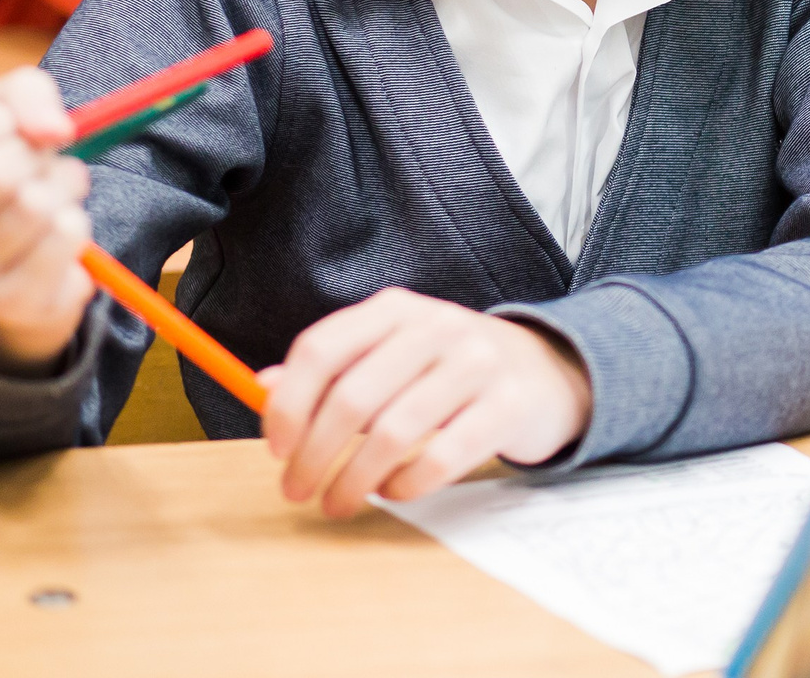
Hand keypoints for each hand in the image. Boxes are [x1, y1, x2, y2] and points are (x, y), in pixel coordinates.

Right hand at [0, 68, 92, 376]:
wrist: (18, 249)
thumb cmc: (3, 161)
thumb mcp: (3, 112)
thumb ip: (25, 95)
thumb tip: (55, 130)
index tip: (7, 129)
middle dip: (36, 156)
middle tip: (38, 163)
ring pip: (36, 206)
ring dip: (63, 187)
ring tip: (51, 194)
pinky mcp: (11, 304)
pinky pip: (67, 236)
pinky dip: (77, 219)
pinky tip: (57, 228)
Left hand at [261, 288, 593, 517]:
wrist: (548, 369)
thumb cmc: (451, 369)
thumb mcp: (393, 352)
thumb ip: (333, 369)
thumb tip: (261, 387)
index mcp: (397, 309)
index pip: (322, 348)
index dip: (288, 404)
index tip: (276, 448)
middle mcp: (438, 326)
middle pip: (353, 396)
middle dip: (313, 455)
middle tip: (297, 490)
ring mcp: (479, 363)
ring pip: (394, 433)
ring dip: (353, 481)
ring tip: (340, 501)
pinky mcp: (510, 405)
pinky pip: (442, 457)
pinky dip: (406, 485)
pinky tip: (394, 490)